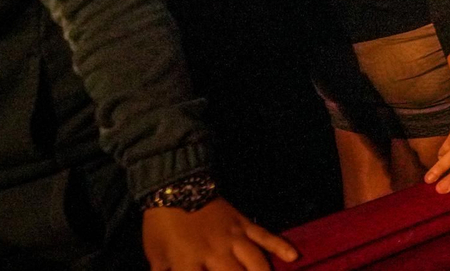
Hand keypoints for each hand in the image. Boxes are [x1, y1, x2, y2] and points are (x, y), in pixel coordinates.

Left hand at [142, 198, 296, 270]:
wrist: (175, 187)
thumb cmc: (161, 226)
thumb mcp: (156, 257)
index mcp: (188, 261)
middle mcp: (215, 252)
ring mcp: (233, 237)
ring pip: (256, 262)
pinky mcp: (244, 224)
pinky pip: (265, 235)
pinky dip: (280, 245)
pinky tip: (293, 256)